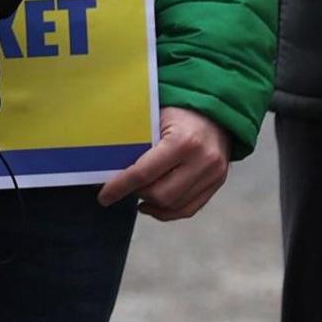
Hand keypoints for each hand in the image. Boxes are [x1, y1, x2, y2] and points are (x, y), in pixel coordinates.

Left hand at [96, 108, 231, 220]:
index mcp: (183, 141)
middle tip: (124, 187)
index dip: (120, 187)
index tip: (104, 196)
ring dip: (151, 204)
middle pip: (160, 194)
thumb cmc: (180, 110)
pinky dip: (167, 212)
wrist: (217, 109)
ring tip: (138, 194)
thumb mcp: (156, 117)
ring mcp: (213, 175)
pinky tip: (151, 205)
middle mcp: (202, 161)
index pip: (145, 173)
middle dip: (137, 193)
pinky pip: (188, 209)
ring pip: (174, 206)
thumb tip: (108, 165)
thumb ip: (137, 141)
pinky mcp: (218, 183)